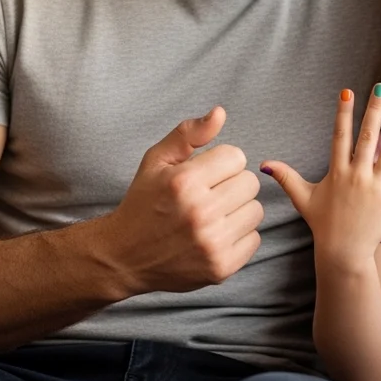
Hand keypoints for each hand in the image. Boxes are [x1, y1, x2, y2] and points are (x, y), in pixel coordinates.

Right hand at [105, 106, 263, 293]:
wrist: (124, 256)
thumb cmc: (143, 203)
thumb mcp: (156, 161)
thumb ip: (189, 134)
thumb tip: (220, 113)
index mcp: (184, 182)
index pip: (236, 156)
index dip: (221, 163)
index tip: (203, 175)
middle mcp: (200, 213)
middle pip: (250, 182)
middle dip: (231, 185)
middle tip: (208, 195)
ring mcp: (212, 243)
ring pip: (256, 210)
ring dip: (237, 210)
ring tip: (212, 216)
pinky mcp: (221, 267)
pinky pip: (254, 238)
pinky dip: (239, 236)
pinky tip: (215, 236)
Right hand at [262, 85, 380, 270]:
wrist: (342, 252)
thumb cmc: (323, 224)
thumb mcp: (302, 198)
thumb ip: (286, 177)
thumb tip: (263, 164)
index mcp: (337, 171)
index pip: (340, 136)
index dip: (343, 113)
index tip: (348, 92)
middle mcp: (357, 175)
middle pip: (366, 137)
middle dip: (374, 111)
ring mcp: (376, 187)